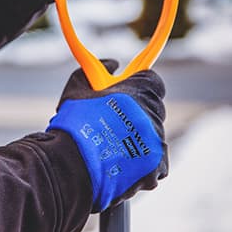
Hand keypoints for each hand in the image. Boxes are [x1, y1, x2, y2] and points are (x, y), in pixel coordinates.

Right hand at [47, 60, 167, 211]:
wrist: (73, 165)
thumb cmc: (74, 124)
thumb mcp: (77, 86)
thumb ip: (95, 67)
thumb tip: (112, 64)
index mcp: (139, 91)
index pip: (152, 80)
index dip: (139, 84)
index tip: (128, 90)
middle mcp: (154, 116)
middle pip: (152, 110)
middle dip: (136, 114)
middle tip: (113, 121)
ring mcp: (158, 143)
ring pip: (152, 137)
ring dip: (138, 139)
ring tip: (112, 147)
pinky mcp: (157, 167)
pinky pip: (154, 162)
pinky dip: (141, 164)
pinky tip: (119, 164)